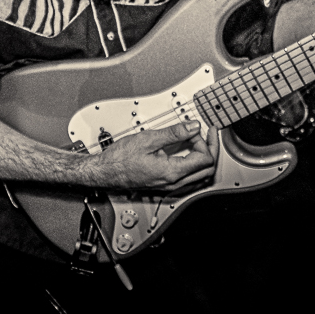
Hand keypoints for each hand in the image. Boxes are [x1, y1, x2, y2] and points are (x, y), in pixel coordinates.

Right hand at [89, 120, 217, 192]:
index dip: (205, 141)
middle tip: (205, 134)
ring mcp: (170, 187)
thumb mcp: (148, 138)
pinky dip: (195, 166)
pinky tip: (189, 153)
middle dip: (209, 149)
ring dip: (204, 158)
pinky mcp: (165, 186)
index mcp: (172, 172)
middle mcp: (173, 183)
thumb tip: (193, 126)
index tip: (199, 129)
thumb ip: (174, 133)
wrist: (104, 172)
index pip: (204, 159)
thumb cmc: (120, 158)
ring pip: (200, 177)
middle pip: (207, 170)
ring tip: (197, 141)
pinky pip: (189, 180)